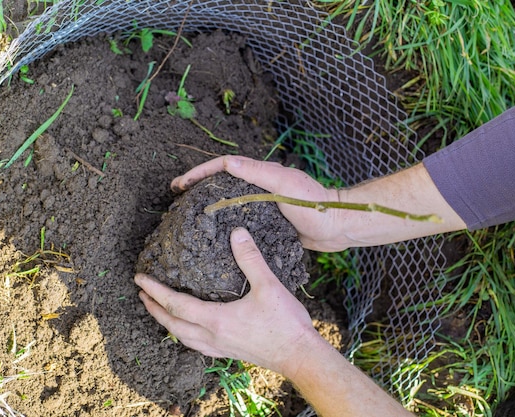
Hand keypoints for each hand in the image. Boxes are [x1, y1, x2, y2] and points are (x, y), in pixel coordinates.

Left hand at [134, 227, 319, 376]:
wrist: (300, 356)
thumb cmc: (285, 323)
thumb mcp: (268, 285)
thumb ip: (250, 258)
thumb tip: (237, 232)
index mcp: (215, 319)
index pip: (175, 303)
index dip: (155, 290)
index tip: (139, 278)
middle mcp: (212, 336)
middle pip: (172, 322)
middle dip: (153, 307)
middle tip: (141, 293)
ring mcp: (219, 346)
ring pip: (182, 336)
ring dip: (166, 322)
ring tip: (158, 310)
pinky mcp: (229, 352)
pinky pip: (197, 344)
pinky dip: (184, 334)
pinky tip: (190, 330)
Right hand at [171, 156, 347, 251]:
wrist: (339, 227)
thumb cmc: (314, 204)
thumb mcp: (285, 185)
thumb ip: (258, 172)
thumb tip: (227, 162)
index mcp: (261, 174)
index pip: (222, 167)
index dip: (199, 173)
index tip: (180, 184)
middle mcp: (258, 187)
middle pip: (221, 182)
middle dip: (197, 186)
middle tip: (176, 198)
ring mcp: (262, 206)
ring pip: (227, 202)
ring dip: (206, 204)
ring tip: (187, 215)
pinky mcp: (267, 224)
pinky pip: (239, 221)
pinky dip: (223, 224)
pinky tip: (213, 237)